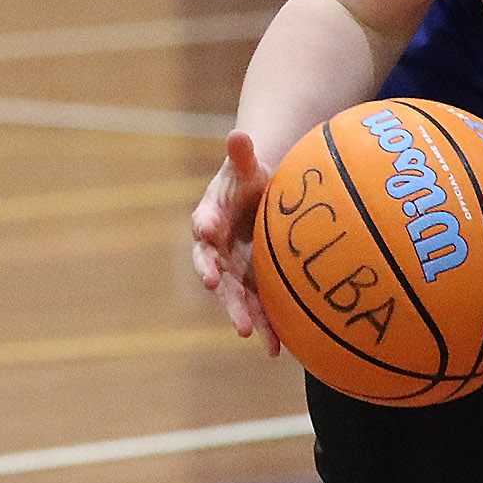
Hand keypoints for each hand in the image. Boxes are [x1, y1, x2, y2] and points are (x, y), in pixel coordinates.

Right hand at [191, 130, 281, 354]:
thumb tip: (239, 133)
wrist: (259, 202)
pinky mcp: (251, 287)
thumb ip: (242, 155)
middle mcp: (216, 249)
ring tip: (249, 331)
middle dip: (214, 277)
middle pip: (212, 265)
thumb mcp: (247, 168)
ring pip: (233, 294)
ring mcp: (233, 271)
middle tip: (215, 286)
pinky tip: (277, 349)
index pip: (205, 220)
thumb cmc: (250, 182)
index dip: (206, 224)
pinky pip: (257, 308)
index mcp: (212, 216)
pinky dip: (267, 327)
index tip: (206, 229)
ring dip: (240, 312)